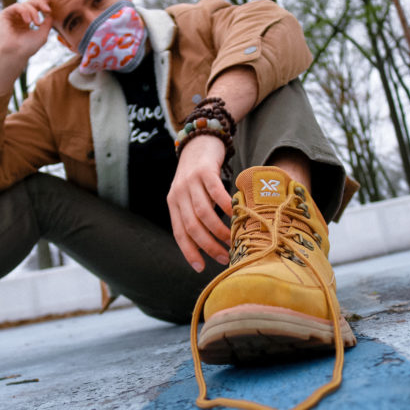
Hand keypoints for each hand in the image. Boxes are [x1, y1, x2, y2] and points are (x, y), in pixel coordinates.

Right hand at [0, 0, 51, 97]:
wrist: (15, 54)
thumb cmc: (27, 48)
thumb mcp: (42, 35)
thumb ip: (47, 24)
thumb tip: (50, 14)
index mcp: (26, 22)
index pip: (35, 9)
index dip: (43, 6)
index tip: (49, 10)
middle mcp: (18, 18)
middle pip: (30, 3)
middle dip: (40, 4)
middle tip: (47, 10)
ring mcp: (11, 16)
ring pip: (24, 4)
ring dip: (33, 12)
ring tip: (36, 23)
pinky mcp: (5, 15)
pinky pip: (16, 6)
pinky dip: (24, 11)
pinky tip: (27, 21)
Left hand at [167, 135, 232, 271]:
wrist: (199, 141)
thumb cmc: (198, 174)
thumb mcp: (190, 194)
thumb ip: (195, 214)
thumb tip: (210, 243)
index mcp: (173, 203)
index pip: (179, 233)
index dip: (189, 252)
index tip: (201, 268)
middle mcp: (178, 194)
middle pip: (191, 226)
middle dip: (208, 246)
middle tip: (224, 257)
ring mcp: (190, 182)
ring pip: (203, 212)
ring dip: (218, 230)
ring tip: (232, 240)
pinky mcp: (204, 170)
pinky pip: (215, 192)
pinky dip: (226, 206)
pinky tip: (236, 215)